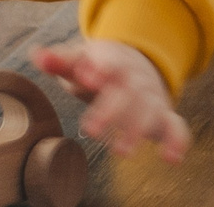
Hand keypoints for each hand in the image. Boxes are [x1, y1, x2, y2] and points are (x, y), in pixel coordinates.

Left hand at [31, 39, 190, 161]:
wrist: (137, 62)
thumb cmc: (99, 66)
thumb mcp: (80, 59)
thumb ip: (60, 60)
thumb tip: (37, 54)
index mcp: (113, 62)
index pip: (109, 63)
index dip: (100, 69)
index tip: (90, 78)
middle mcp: (135, 80)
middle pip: (126, 93)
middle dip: (111, 111)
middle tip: (91, 130)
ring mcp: (150, 97)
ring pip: (148, 112)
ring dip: (136, 130)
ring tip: (121, 152)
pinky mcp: (163, 115)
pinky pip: (175, 126)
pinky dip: (177, 140)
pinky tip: (172, 158)